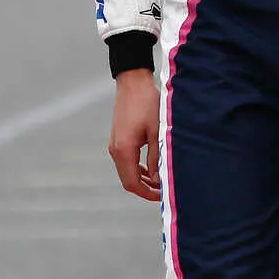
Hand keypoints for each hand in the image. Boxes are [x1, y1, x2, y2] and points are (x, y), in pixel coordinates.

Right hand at [108, 69, 160, 201]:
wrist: (132, 82)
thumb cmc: (147, 104)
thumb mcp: (157, 132)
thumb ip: (157, 157)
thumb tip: (159, 180)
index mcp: (124, 150)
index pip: (132, 184)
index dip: (147, 194)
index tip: (163, 196)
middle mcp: (116, 150)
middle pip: (128, 180)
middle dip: (145, 189)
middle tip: (164, 191)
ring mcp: (115, 144)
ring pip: (126, 171)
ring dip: (142, 179)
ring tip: (160, 181)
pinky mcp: (118, 138)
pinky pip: (125, 161)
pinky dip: (137, 168)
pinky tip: (151, 167)